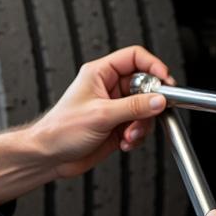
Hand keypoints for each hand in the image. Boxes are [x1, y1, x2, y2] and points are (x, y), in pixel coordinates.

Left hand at [31, 45, 171, 179]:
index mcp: (100, 73)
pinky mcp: (117, 126)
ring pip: (145, 109)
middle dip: (149, 103)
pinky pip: (139, 126)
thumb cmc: (60, 130)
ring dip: (142, 124)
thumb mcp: (100, 115)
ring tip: (129, 134)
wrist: (49, 157)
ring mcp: (114, 108)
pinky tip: (124, 142)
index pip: (134, 57)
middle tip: (151, 113)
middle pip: (144, 85)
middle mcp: (108, 88)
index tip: (166, 80)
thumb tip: (158, 100)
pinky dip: (137, 136)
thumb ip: (134, 107)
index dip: (153, 66)